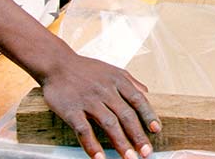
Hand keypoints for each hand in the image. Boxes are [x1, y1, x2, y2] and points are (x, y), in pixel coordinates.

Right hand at [39, 52, 159, 158]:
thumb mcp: (113, 70)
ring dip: (120, 143)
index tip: (157, 130)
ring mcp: (89, 101)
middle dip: (138, 135)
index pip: (138, 100)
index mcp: (118, 80)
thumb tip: (147, 93)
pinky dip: (92, 145)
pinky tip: (99, 158)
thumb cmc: (87, 69)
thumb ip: (130, 82)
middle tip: (146, 152)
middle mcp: (106, 91)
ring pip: (109, 124)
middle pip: (126, 115)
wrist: (57, 65)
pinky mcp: (71, 110)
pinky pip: (83, 130)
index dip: (148, 115)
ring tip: (129, 158)